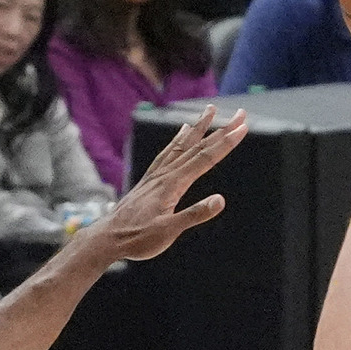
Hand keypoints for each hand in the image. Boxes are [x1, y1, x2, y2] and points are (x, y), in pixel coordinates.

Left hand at [88, 104, 249, 260]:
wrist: (107, 238)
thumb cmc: (137, 238)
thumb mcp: (168, 231)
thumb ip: (194, 215)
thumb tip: (220, 200)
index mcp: (173, 184)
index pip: (205, 158)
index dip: (226, 142)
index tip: (243, 127)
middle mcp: (166, 173)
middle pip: (198, 146)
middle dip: (221, 129)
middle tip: (239, 114)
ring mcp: (156, 175)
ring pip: (182, 145)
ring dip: (199, 127)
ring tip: (209, 110)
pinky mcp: (150, 180)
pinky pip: (167, 152)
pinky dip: (178, 140)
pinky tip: (182, 133)